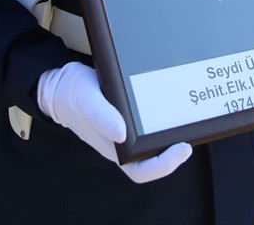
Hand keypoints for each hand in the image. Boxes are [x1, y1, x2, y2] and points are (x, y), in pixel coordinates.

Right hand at [37, 62, 191, 182]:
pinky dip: (164, 117)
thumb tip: (120, 133)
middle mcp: (123, 142)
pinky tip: (174, 101)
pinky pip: (150, 123)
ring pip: (155, 140)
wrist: (61, 84)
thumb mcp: (85, 97)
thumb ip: (99, 114)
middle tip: (192, 132)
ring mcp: (127, 130)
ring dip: (172, 133)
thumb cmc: (72, 93)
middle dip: (176, 149)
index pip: (143, 169)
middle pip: (156, 156)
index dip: (164, 165)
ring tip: (188, 116)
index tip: (182, 147)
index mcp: (114, 147)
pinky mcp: (130, 115)